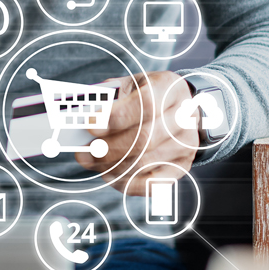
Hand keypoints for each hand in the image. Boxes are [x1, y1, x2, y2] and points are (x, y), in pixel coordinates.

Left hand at [76, 71, 197, 194]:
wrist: (178, 108)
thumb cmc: (147, 95)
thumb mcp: (130, 85)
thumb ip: (109, 97)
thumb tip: (85, 116)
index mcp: (170, 88)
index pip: (146, 104)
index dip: (116, 117)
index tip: (90, 125)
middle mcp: (184, 116)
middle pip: (145, 138)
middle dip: (108, 148)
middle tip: (83, 152)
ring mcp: (186, 144)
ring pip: (144, 163)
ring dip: (111, 166)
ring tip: (90, 161)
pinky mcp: (182, 167)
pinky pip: (151, 184)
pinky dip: (125, 182)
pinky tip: (109, 173)